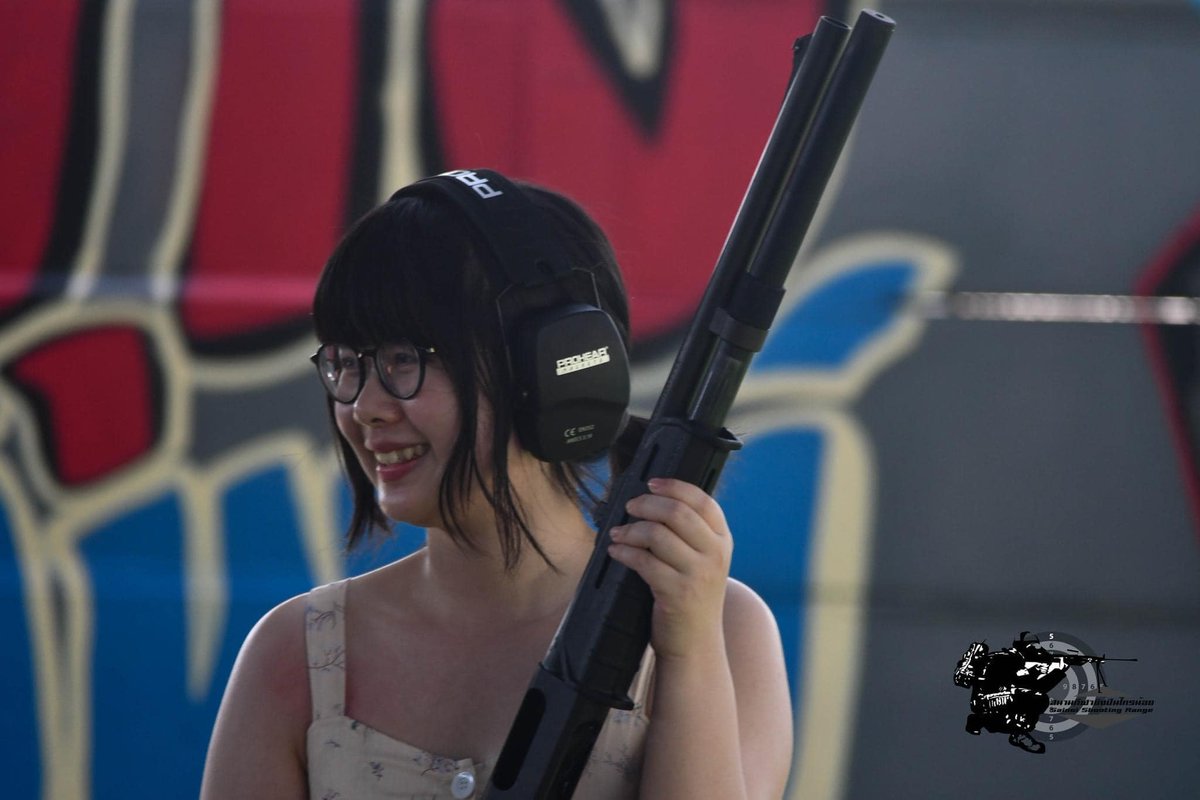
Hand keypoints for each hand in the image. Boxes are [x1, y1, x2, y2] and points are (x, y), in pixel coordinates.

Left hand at [607, 478, 732, 660]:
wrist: (696, 642)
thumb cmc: (692, 595)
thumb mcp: (704, 560)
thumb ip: (691, 532)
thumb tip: (655, 498)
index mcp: (723, 540)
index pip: (702, 501)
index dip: (675, 486)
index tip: (651, 483)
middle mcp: (715, 554)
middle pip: (677, 512)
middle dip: (647, 504)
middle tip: (629, 506)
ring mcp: (698, 574)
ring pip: (657, 535)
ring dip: (630, 529)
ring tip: (617, 533)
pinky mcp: (677, 593)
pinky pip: (644, 562)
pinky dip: (624, 552)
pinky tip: (615, 551)